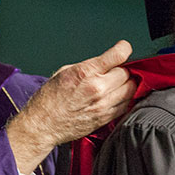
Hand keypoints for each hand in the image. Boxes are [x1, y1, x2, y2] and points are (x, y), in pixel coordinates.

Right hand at [7, 41, 134, 173]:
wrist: (43, 125)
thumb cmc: (49, 99)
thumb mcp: (65, 72)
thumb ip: (88, 66)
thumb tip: (105, 63)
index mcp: (86, 73)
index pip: (118, 55)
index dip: (123, 49)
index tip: (123, 49)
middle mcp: (98, 88)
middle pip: (127, 73)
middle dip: (121, 70)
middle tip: (113, 72)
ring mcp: (103, 105)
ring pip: (131, 89)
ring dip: (125, 85)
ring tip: (115, 85)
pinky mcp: (106, 118)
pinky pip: (126, 105)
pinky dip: (124, 99)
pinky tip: (115, 97)